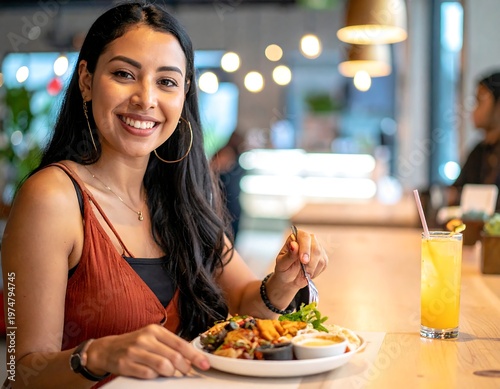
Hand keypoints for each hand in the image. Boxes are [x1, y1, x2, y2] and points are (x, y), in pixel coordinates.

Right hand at [86, 324, 209, 378]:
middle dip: (184, 368)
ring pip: (163, 366)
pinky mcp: (127, 364)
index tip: (205, 364)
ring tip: (169, 373)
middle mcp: (146, 338)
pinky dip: (154, 377)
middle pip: (174, 357)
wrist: (107, 349)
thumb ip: (170, 346)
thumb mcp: (152, 338)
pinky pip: (148, 375)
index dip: (195, 356)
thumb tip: (191, 358)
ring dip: (170, 373)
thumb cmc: (135, 344)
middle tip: (186, 372)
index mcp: (156, 330)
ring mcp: (135, 351)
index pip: (181, 344)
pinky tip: (153, 374)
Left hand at [273, 228, 327, 288]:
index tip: (303, 260)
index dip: (305, 248)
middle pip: (315, 246)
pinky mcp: (322, 256)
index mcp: (295, 238)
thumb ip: (288, 255)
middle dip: (310, 261)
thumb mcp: (282, 264)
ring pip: (320, 255)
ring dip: (312, 267)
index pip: (304, 237)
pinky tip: (309, 272)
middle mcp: (307, 240)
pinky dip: (316, 271)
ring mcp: (316, 247)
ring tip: (304, 272)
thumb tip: (293, 244)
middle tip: (305, 271)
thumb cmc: (284, 269)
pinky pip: (323, 263)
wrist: (290, 279)